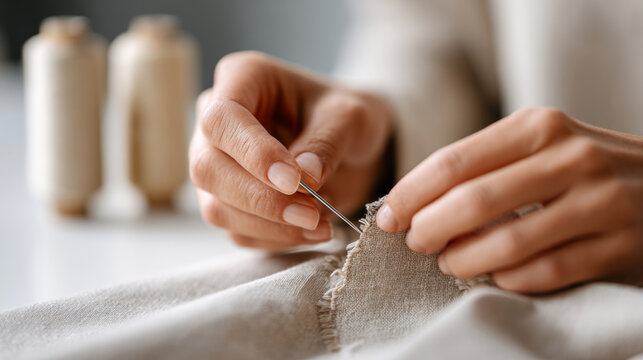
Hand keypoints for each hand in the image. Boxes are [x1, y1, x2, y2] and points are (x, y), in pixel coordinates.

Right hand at [190, 51, 391, 249]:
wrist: (352, 147)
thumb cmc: (345, 118)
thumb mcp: (351, 118)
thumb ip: (327, 142)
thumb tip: (304, 176)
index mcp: (242, 80)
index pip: (223, 119)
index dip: (253, 154)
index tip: (294, 181)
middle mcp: (217, 122)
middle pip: (208, 168)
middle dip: (261, 199)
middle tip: (313, 213)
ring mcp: (216, 164)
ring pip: (216, 207)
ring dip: (269, 225)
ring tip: (320, 224)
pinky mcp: (227, 201)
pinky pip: (236, 231)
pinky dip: (275, 238)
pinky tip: (310, 230)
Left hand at [378, 108, 642, 292]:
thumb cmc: (580, 168)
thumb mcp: (537, 146)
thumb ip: (483, 166)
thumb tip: (415, 201)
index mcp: (539, 127)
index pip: (454, 162)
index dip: (411, 194)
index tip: (388, 217)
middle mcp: (571, 157)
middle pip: (474, 201)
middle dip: (430, 228)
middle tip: (415, 243)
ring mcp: (600, 202)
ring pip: (509, 241)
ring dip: (466, 259)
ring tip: (449, 262)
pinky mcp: (618, 246)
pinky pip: (546, 272)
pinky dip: (510, 280)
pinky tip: (497, 277)